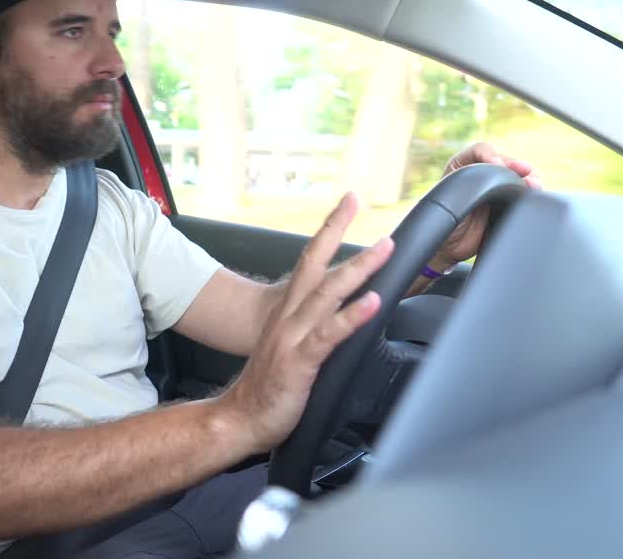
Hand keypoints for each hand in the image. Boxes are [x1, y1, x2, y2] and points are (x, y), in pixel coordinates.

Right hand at [217, 192, 393, 452]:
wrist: (238, 419)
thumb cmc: (270, 388)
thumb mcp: (292, 347)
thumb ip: (316, 326)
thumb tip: (344, 312)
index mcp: (288, 312)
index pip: (309, 260)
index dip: (329, 230)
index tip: (349, 203)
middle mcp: (289, 317)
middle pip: (315, 264)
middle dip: (338, 231)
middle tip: (358, 204)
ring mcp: (293, 338)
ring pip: (327, 294)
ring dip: (358, 269)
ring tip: (383, 249)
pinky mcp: (300, 362)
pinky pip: (329, 335)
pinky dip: (352, 316)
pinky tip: (372, 304)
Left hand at [428, 142, 540, 270]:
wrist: (449, 248)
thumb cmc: (443, 220)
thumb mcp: (449, 196)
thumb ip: (468, 182)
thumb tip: (496, 171)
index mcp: (464, 165)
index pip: (481, 150)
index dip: (491, 155)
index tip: (497, 164)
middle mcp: (483, 174)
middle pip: (505, 162)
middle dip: (517, 166)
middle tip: (526, 172)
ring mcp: (497, 190)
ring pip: (518, 177)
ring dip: (529, 178)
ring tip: (534, 184)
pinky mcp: (509, 205)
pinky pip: (523, 195)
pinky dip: (531, 194)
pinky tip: (535, 196)